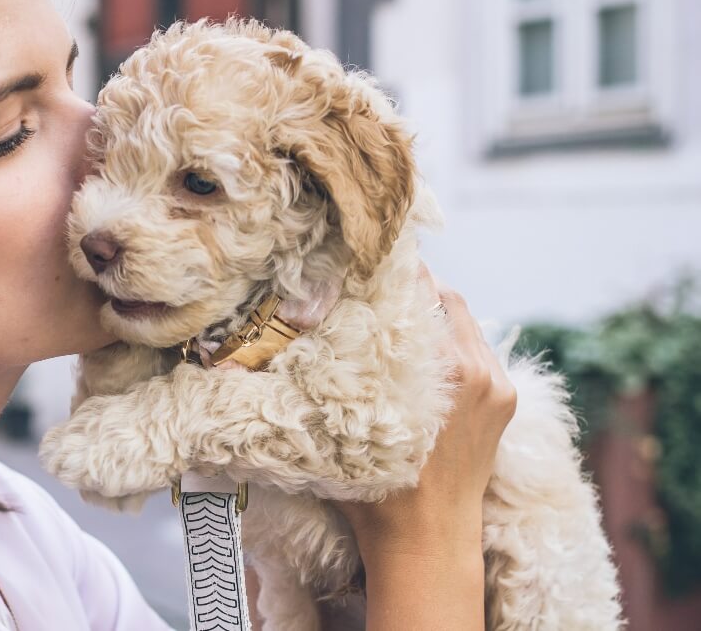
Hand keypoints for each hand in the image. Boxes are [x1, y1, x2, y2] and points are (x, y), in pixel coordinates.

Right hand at [334, 263, 516, 628]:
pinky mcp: (505, 399)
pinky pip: (477, 348)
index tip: (366, 255)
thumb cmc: (378, 491)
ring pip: (464, 320)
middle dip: (412, 285)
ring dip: (432, 311)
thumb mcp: (350, 422)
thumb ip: (337, 371)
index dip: (393, 268)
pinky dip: (451, 338)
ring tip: (395, 311)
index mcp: (444, 369)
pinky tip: (421, 349)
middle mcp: (477, 369)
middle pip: (446, 297)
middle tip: (375, 278)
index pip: (421, 291)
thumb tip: (292, 331)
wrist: (428, 542)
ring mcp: (497, 384)